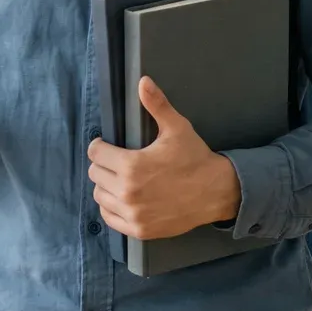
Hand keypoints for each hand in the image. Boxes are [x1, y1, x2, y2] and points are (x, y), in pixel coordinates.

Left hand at [87, 77, 240, 240]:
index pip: (95, 154)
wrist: (216, 192)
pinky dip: (111, 207)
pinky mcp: (139, 229)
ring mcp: (132, 213)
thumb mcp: (177, 128)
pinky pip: (109, 217)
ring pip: (99, 196)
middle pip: (95, 174)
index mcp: (131, 166)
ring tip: (120, 179)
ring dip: (106, 185)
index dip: (100, 146)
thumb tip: (143, 81)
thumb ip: (156, 104)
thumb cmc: (194, 158)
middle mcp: (127, 192)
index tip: (107, 146)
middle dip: (103, 165)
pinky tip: (122, 198)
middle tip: (117, 161)